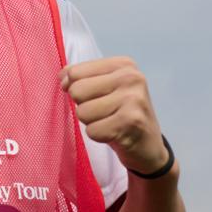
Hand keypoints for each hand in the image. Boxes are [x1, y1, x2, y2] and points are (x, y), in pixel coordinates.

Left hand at [60, 56, 166, 172]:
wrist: (148, 146)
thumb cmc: (120, 114)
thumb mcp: (104, 88)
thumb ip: (80, 77)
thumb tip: (62, 77)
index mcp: (123, 65)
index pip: (74, 73)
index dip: (73, 88)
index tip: (92, 97)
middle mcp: (131, 78)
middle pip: (76, 91)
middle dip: (84, 106)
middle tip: (105, 113)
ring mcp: (134, 99)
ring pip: (82, 112)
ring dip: (92, 122)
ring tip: (110, 122)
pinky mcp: (132, 122)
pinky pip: (92, 130)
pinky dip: (99, 136)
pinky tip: (115, 134)